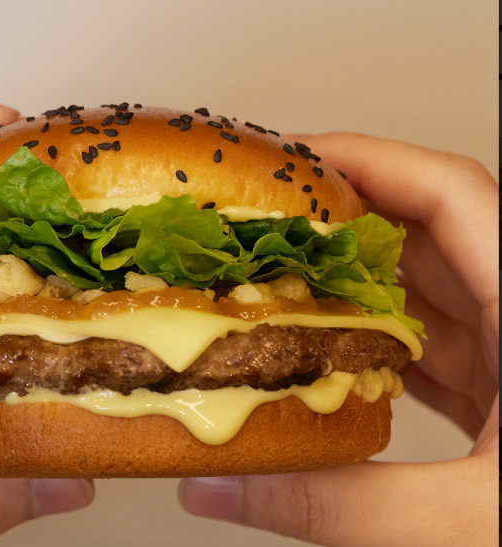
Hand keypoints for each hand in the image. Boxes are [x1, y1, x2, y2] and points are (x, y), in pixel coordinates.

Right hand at [178, 133, 498, 545]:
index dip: (370, 160)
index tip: (295, 157)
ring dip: (354, 279)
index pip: (452, 195)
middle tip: (268, 216)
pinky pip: (431, 337)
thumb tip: (223, 487)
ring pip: (427, 286)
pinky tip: (330, 349)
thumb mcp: (466, 522)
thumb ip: (340, 504)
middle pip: (429, 231)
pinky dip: (375, 333)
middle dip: (345, 216)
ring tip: (283, 275)